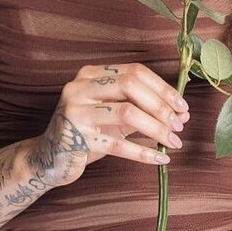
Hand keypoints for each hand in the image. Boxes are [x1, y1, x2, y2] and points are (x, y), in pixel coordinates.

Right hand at [37, 62, 190, 187]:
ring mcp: (76, 112)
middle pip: (130, 86)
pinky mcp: (76, 139)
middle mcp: (80, 87)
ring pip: (127, 113)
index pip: (134, 71)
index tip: (182, 106)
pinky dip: (143, 152)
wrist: (49, 158)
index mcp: (90, 74)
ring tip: (174, 142)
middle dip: (160, 106)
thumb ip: (143, 109)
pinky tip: (160, 158)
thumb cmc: (88, 131)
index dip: (162, 88)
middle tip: (179, 125)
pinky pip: (118, 145)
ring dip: (156, 128)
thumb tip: (182, 114)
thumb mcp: (113, 114)